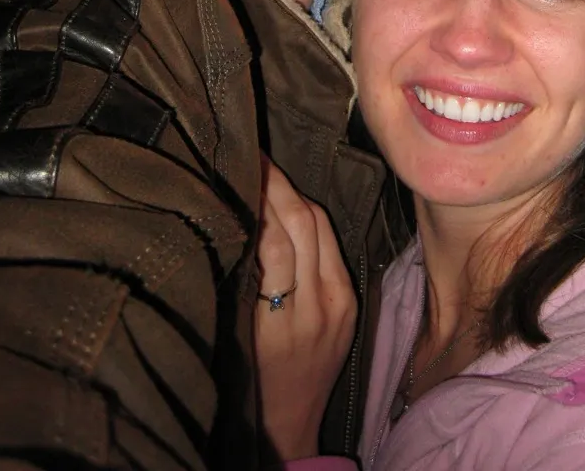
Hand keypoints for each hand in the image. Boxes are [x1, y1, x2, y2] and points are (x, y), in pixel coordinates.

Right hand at [253, 156, 356, 460]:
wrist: (288, 426)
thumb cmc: (246, 383)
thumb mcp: (233, 334)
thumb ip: (240, 278)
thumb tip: (238, 214)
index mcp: (279, 323)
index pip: (277, 240)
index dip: (262, 196)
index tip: (243, 166)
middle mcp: (318, 308)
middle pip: (304, 224)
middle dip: (278, 184)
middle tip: (254, 158)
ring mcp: (340, 303)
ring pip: (320, 226)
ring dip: (294, 194)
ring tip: (267, 172)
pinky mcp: (351, 301)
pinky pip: (331, 244)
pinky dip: (309, 218)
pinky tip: (289, 203)